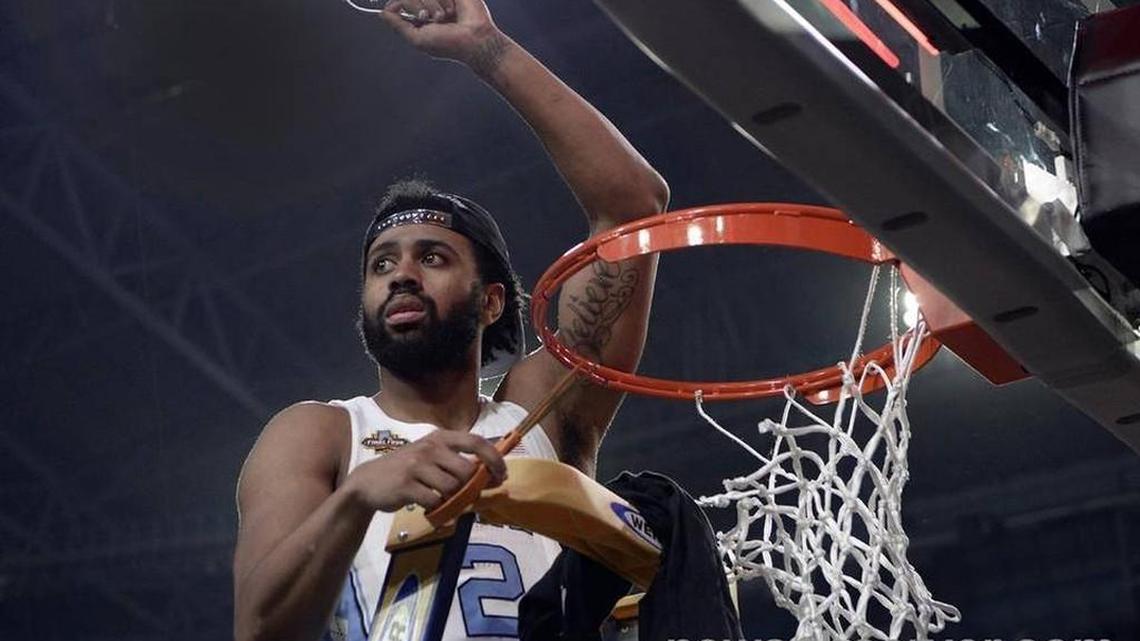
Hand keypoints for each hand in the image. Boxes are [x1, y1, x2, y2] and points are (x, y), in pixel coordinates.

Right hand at [344, 429, 506, 512]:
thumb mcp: (430, 456)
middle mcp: (430, 448)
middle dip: (472, 486)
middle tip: (469, 496)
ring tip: (442, 499)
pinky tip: (427, 506)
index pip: (476, 441)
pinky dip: (436, 508)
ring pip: (452, 487)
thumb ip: (456, 460)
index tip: (502, 474)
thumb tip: (490, 473)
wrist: (368, 482)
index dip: (494, 458)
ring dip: (453, 499)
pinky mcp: (407, 485)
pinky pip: (435, 501)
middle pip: (467, 470)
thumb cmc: (406, 469)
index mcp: (440, 438)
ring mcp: (417, 466)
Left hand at [380, 0, 506, 68]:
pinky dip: (443, 0)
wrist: (474, 39)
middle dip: (418, 7)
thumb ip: (398, 26)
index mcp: (417, 18)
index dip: (398, 5)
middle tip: (433, 19)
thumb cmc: (448, 44)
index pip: (397, 2)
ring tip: (445, 16)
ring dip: (432, 4)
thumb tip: (381, 13)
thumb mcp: (417, 39)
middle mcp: (427, 5)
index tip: (415, 16)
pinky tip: (452, 9)